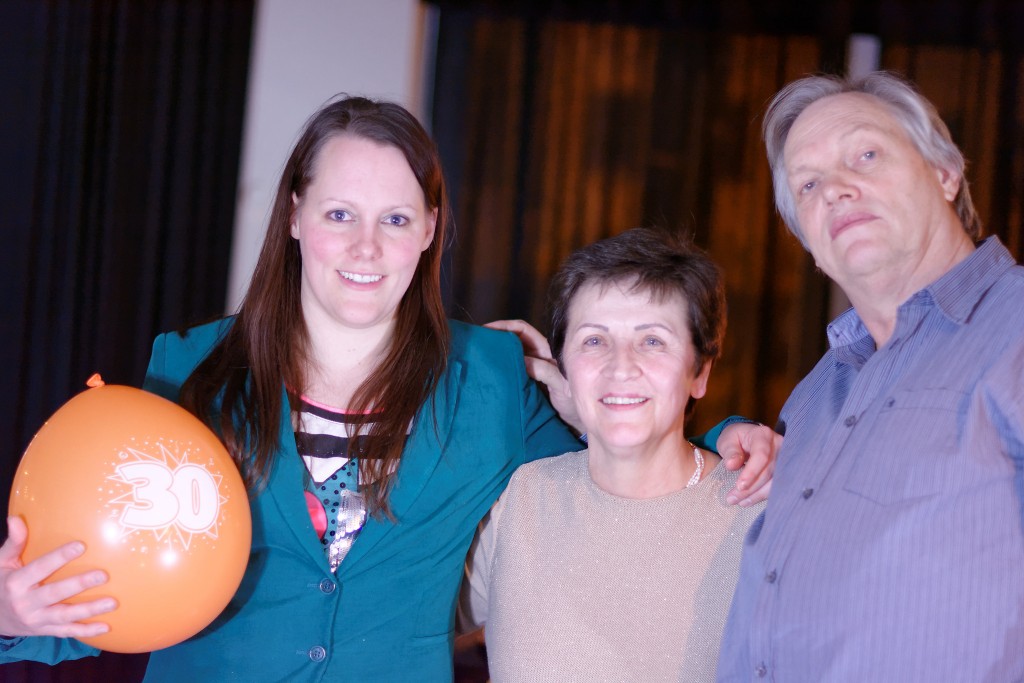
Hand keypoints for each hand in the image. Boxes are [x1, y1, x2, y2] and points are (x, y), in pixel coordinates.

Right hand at [0, 516, 115, 638]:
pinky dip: (86, 631)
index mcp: (16, 583)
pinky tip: (106, 627)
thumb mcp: (2, 563)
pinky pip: (66, 632)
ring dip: (89, 610)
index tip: (81, 545)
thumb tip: (16, 518)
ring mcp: (36, 620)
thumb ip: (14, 542)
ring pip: (65, 616)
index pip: (40, 568)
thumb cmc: (2, 583)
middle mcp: (26, 603)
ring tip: (113, 602)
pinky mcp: (45, 630)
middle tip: (104, 575)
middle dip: (79, 584)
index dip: (59, 557)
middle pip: (55, 593)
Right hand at [485, 319, 582, 432]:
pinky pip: (510, 373)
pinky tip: (488, 374)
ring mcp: (530, 371)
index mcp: (547, 351)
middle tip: (477, 342)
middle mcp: (537, 358)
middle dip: (495, 338)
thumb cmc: (573, 401)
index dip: (505, 326)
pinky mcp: (524, 385)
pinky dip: (499, 371)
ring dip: (496, 355)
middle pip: (513, 341)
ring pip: (510, 356)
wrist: (576, 422)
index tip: (487, 329)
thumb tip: (522, 360)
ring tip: (478, 356)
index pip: (523, 331)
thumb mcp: (561, 383)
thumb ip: (544, 371)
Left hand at [719, 423, 780, 506]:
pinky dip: (761, 495)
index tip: (739, 486)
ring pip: (774, 481)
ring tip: (738, 502)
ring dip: (756, 495)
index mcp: (763, 435)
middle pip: (768, 471)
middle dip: (750, 488)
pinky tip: (748, 501)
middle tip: (732, 499)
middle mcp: (779, 445)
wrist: (746, 438)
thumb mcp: (727, 441)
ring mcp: (784, 458)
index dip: (752, 472)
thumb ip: (730, 452)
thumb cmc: (735, 438)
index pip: (762, 455)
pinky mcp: (783, 470)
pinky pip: (775, 486)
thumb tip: (732, 465)